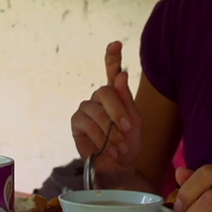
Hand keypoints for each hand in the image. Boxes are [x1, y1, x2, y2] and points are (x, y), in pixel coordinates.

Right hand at [69, 41, 142, 184]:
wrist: (119, 168)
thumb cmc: (128, 145)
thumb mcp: (135, 123)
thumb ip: (127, 101)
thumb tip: (121, 75)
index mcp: (115, 95)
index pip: (112, 71)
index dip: (112, 56)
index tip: (117, 43)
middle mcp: (99, 99)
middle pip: (105, 92)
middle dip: (118, 112)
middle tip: (127, 129)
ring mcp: (86, 109)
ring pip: (96, 110)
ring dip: (110, 131)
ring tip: (119, 146)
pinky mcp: (77, 122)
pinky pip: (87, 123)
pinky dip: (100, 137)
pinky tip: (107, 149)